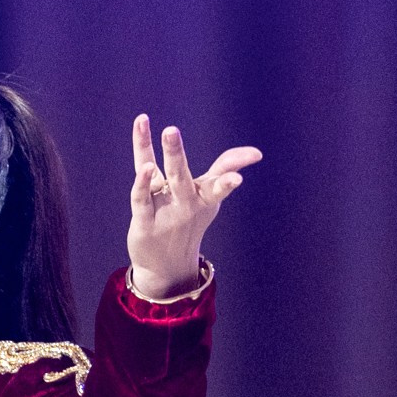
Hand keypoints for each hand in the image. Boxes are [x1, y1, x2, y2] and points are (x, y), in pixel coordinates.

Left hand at [127, 115, 260, 299]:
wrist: (167, 266)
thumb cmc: (188, 221)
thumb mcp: (207, 197)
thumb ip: (224, 169)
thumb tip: (255, 153)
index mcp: (203, 196)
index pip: (218, 180)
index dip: (234, 166)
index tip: (252, 159)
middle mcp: (185, 203)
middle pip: (181, 174)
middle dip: (176, 152)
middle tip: (171, 130)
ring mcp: (164, 213)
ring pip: (160, 181)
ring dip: (158, 163)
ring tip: (161, 139)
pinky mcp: (144, 223)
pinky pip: (141, 200)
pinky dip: (141, 184)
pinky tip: (145, 168)